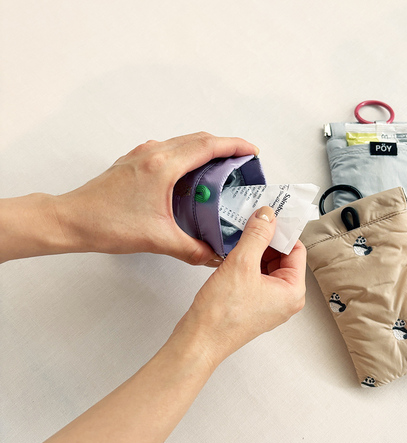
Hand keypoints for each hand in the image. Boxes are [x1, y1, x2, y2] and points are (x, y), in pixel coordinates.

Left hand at [54, 132, 258, 265]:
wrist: (72, 220)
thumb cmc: (106, 224)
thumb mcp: (157, 240)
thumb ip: (192, 249)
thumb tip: (213, 255)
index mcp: (162, 167)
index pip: (208, 146)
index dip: (234, 146)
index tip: (251, 150)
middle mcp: (153, 153)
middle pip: (198, 139)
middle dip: (224, 146)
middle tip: (241, 161)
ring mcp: (142, 154)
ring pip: (183, 142)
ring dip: (205, 150)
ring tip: (220, 167)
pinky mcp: (134, 161)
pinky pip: (168, 149)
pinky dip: (186, 155)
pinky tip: (189, 176)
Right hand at [171, 206, 306, 366]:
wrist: (199, 340)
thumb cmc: (221, 315)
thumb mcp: (241, 264)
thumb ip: (257, 235)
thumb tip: (267, 216)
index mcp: (293, 292)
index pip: (297, 250)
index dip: (282, 231)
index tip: (268, 216)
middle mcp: (285, 299)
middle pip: (282, 257)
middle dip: (266, 240)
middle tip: (251, 224)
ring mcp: (269, 303)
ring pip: (267, 266)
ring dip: (254, 250)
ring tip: (239, 239)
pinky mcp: (253, 304)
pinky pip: (255, 276)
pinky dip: (246, 263)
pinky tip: (232, 254)